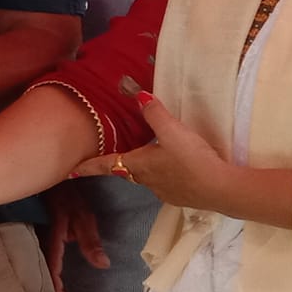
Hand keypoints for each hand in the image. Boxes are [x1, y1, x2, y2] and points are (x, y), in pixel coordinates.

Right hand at [40, 180, 107, 291]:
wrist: (48, 181)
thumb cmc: (68, 197)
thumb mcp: (83, 216)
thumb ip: (90, 241)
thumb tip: (103, 265)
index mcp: (51, 241)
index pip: (52, 271)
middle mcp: (41, 247)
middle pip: (44, 280)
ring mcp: (38, 247)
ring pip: (43, 277)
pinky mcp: (40, 247)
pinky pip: (45, 269)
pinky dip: (55, 284)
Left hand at [71, 92, 230, 210]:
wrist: (222, 189)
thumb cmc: (191, 160)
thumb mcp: (172, 131)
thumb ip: (154, 113)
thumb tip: (138, 95)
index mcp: (138, 165)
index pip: (106, 164)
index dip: (87, 166)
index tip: (70, 171)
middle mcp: (146, 181)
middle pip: (127, 170)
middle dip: (119, 164)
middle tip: (114, 156)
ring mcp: (164, 191)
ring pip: (147, 177)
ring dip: (144, 168)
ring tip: (151, 157)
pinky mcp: (182, 196)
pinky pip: (166, 183)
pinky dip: (165, 174)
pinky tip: (176, 169)